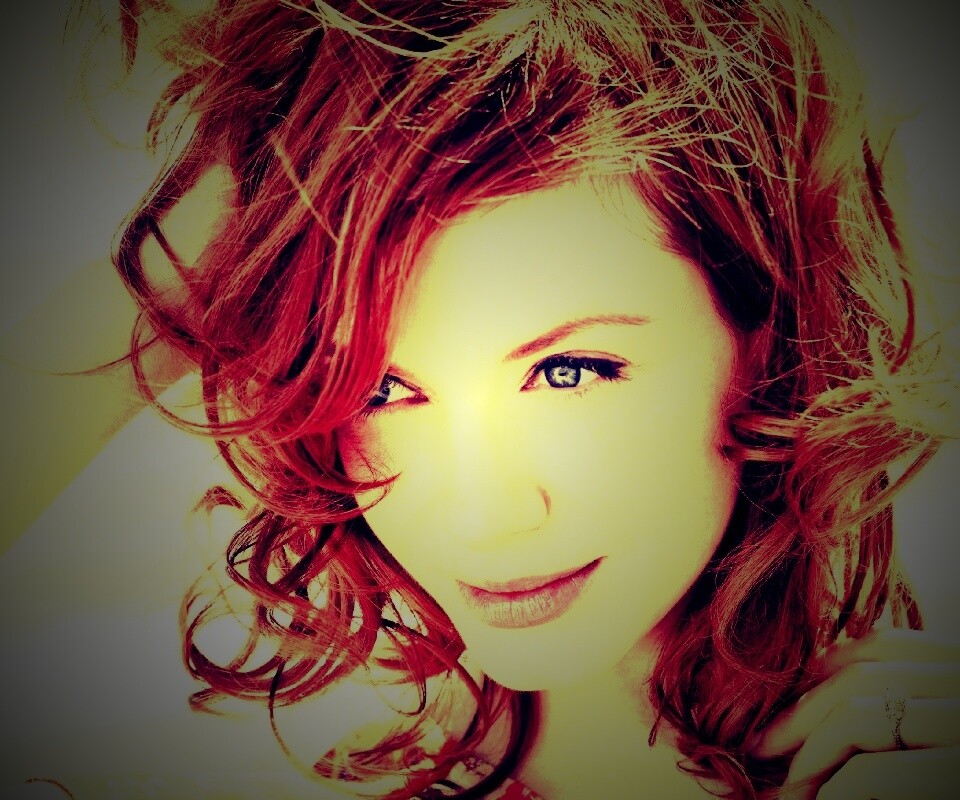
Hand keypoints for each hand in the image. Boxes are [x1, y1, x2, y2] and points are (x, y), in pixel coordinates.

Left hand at [750, 628, 959, 798]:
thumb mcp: (933, 730)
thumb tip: (823, 679)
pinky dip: (831, 790)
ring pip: (860, 716)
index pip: (894, 647)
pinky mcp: (956, 781)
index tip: (800, 688)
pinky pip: (873, 773)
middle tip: (764, 744)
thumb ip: (902, 705)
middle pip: (867, 678)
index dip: (837, 660)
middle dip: (804, 711)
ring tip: (788, 785)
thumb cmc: (944, 780)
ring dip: (809, 753)